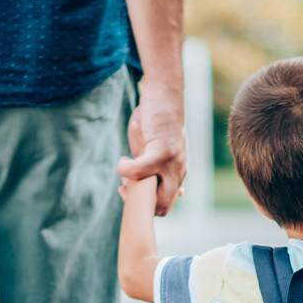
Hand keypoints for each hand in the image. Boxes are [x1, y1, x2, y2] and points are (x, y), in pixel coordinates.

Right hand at [117, 86, 186, 215]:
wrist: (166, 94)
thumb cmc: (157, 121)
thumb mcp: (157, 150)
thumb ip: (154, 168)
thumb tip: (142, 188)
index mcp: (177, 174)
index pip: (166, 206)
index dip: (146, 206)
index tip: (132, 189)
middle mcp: (179, 172)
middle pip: (163, 208)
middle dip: (140, 205)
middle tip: (125, 186)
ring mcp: (172, 163)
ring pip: (152, 196)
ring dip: (131, 188)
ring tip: (126, 168)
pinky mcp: (162, 150)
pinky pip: (139, 172)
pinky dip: (125, 170)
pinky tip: (123, 160)